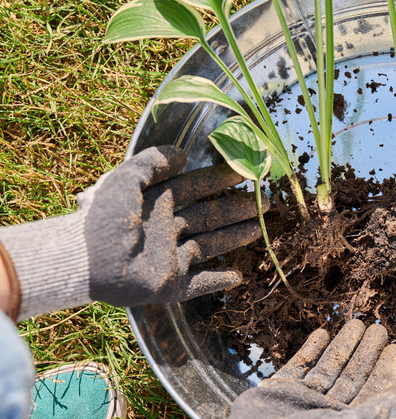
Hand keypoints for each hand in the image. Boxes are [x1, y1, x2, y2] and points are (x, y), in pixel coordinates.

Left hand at [83, 145, 261, 306]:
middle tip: (264, 202)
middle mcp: (166, 230)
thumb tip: (182, 153)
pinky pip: (199, 284)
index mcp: (157, 204)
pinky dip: (217, 281)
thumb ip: (153, 162)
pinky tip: (237, 277)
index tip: (244, 173)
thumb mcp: (125, 179)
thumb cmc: (104, 218)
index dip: (220, 181)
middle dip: (236, 209)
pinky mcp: (170, 284)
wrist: (88, 261)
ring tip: (259, 228)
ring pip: (210, 245)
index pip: (196, 189)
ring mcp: (170, 258)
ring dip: (234, 237)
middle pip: (209, 216)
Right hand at [229, 320, 395, 418]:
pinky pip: (299, 367)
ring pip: (328, 367)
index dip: (384, 370)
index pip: (371, 391)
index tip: (395, 348)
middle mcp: (327, 409)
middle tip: (378, 328)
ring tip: (356, 324)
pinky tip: (322, 333)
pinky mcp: (280, 391)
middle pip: (351, 376)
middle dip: (366, 352)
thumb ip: (377, 411)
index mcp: (347, 418)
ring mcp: (303, 399)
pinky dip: (310, 349)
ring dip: (342, 345)